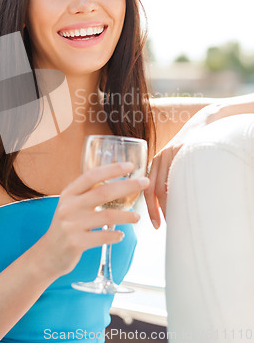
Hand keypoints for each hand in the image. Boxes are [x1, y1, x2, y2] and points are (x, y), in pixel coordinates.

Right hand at [41, 162, 149, 276]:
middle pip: (103, 192)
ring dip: (126, 215)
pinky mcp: (76, 242)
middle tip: (145, 182)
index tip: (129, 166)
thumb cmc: (66, 226)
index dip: (111, 169)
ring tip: (137, 217)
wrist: (48, 254)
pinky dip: (115, 235)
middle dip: (127, 186)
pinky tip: (121, 235)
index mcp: (68, 193)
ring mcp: (71, 225)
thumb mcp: (71, 205)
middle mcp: (69, 206)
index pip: (91, 175)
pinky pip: (102, 236)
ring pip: (107, 215)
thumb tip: (115, 180)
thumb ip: (87, 193)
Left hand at [145, 103, 222, 228]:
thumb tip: (169, 205)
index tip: (155, 224)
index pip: (148, 189)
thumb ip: (169, 176)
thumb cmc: (190, 147)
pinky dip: (181, 190)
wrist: (203, 124)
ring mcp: (172, 155)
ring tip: (176, 218)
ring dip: (169, 204)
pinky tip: (187, 201)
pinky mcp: (184, 151)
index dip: (150, 208)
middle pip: (154, 189)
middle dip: (157, 210)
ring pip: (166, 185)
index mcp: (156, 162)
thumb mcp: (175, 160)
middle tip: (163, 226)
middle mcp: (160, 159)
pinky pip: (179, 175)